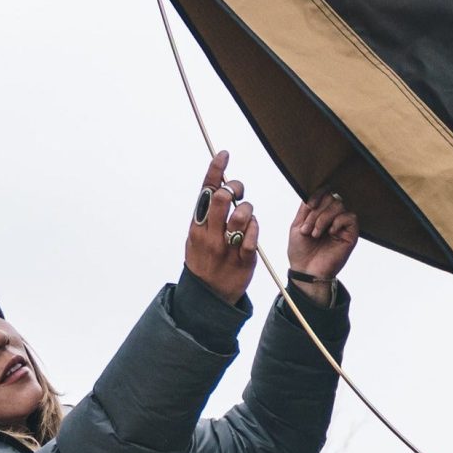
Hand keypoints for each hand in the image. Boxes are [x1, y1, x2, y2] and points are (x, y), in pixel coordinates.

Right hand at [184, 151, 256, 305]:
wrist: (207, 297)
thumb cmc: (205, 261)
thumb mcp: (198, 237)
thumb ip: (208, 214)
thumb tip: (217, 185)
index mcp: (197, 227)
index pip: (205, 192)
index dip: (215, 170)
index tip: (224, 155)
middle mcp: (210, 235)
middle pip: (222, 199)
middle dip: (235, 187)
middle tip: (238, 191)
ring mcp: (226, 248)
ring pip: (240, 216)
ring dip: (247, 209)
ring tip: (246, 215)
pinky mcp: (243, 261)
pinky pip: (252, 238)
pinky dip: (255, 229)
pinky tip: (252, 230)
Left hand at [286, 191, 359, 299]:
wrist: (305, 271)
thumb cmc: (301, 252)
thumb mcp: (297, 226)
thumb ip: (305, 208)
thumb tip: (313, 193)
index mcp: (320, 214)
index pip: (325, 193)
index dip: (318, 194)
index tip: (309, 206)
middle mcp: (333, 218)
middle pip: (331, 198)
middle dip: (316, 212)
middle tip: (308, 229)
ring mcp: (342, 226)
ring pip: (339, 206)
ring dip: (323, 218)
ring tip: (315, 234)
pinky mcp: (351, 235)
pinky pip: (350, 217)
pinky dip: (338, 222)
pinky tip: (331, 232)